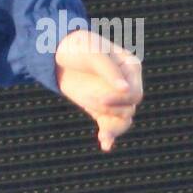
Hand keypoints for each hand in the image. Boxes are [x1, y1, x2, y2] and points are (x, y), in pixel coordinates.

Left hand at [55, 29, 142, 151]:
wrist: (58, 52)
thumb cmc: (78, 46)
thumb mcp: (93, 53)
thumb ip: (109, 70)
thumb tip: (125, 89)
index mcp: (130, 68)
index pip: (135, 93)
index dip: (121, 99)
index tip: (102, 99)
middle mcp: (125, 84)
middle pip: (129, 108)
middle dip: (111, 109)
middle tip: (90, 100)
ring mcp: (113, 97)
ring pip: (122, 120)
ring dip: (110, 125)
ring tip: (103, 134)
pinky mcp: (100, 107)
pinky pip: (109, 125)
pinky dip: (109, 136)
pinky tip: (105, 145)